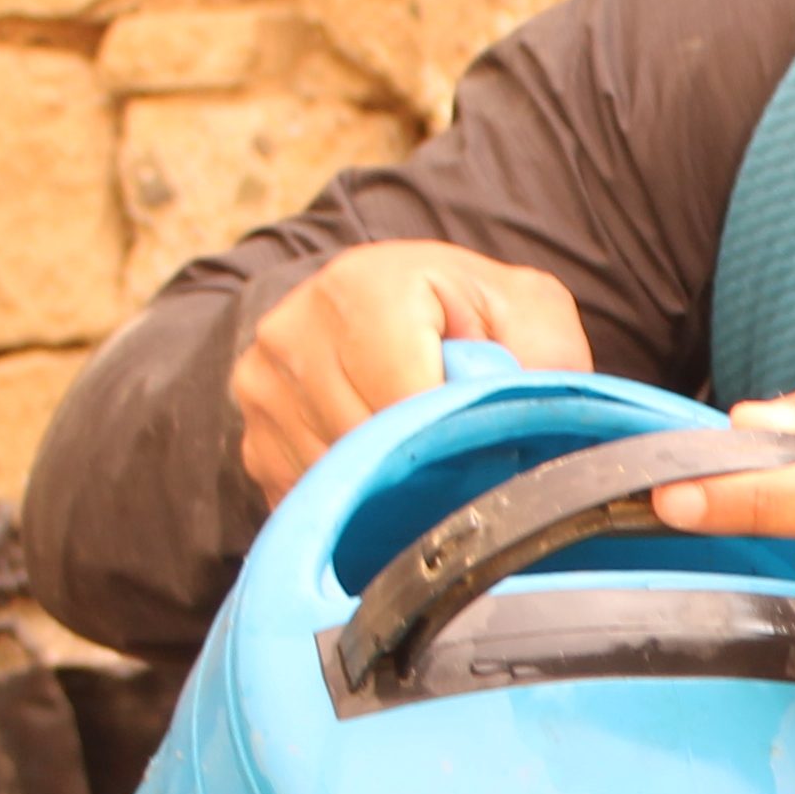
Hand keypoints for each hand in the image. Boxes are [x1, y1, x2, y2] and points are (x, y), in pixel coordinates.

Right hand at [229, 243, 589, 500]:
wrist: (403, 308)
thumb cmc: (476, 315)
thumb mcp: (530, 314)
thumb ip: (540, 359)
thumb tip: (533, 430)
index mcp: (364, 288)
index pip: (404, 401)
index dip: (453, 439)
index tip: (489, 451)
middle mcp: (294, 331)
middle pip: (365, 447)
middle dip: (423, 468)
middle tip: (464, 460)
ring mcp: (263, 389)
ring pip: (334, 484)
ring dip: (385, 491)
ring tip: (425, 462)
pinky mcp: (254, 441)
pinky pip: (308, 503)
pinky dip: (353, 505)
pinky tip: (385, 476)